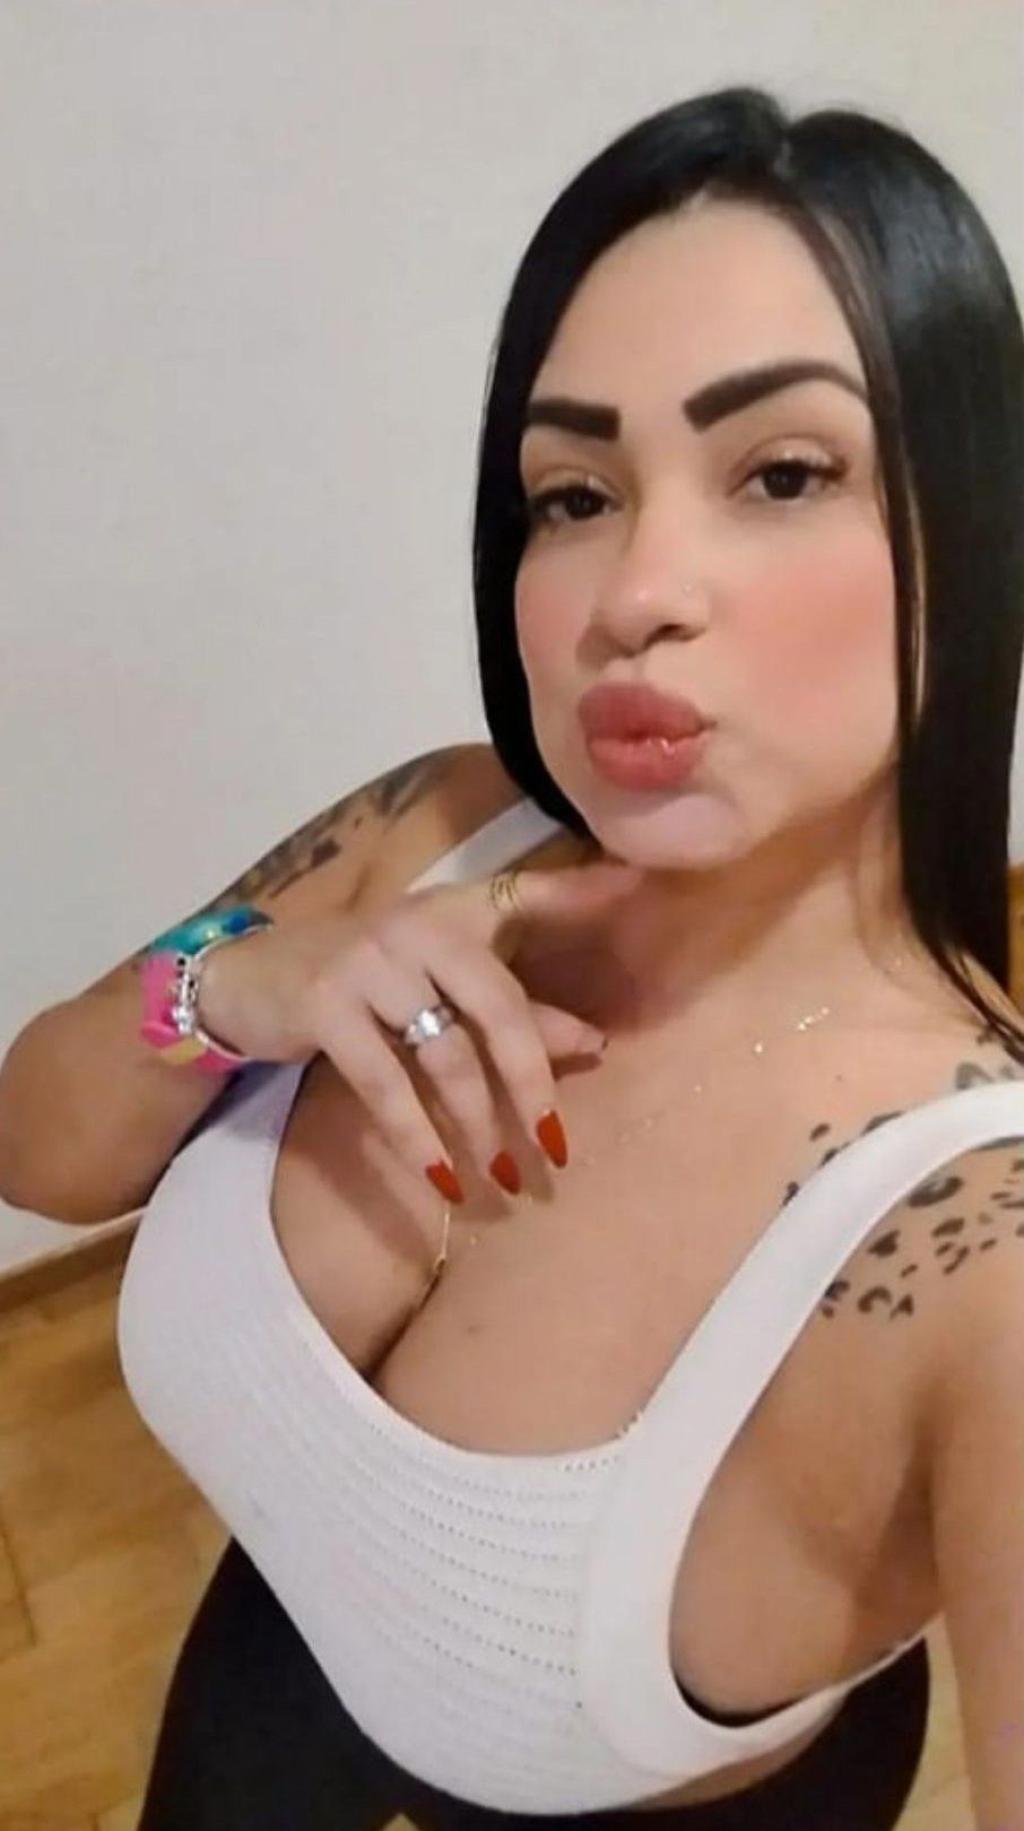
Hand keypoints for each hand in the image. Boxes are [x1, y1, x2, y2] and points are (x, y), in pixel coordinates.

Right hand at [197, 855, 642, 1199]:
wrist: (246, 978)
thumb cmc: (360, 981)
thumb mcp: (434, 984)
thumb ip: (511, 1010)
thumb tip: (596, 1043)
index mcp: (453, 911)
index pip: (527, 894)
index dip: (582, 892)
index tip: (639, 887)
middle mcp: (417, 927)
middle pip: (497, 1005)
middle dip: (532, 1079)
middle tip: (557, 1143)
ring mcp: (368, 963)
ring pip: (445, 1052)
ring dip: (479, 1123)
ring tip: (507, 1175)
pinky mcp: (325, 1006)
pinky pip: (385, 1082)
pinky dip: (418, 1137)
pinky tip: (443, 1179)